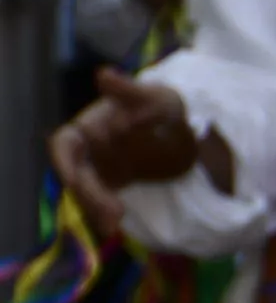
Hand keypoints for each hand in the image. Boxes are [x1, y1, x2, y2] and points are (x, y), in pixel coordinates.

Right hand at [49, 69, 221, 237]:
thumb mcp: (152, 95)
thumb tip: (104, 74)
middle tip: (112, 209)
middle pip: (78, 174)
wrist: (184, 126)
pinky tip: (113, 227)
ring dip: (97, 206)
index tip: (73, 178)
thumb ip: (127, 89)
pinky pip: (103, 200)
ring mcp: (99, 169)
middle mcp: (88, 150)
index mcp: (88, 125)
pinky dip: (105, 214)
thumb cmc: (161, 104)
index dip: (63, 161)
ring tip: (114, 221)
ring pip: (89, 191)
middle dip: (91, 192)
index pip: (64, 144)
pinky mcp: (113, 184)